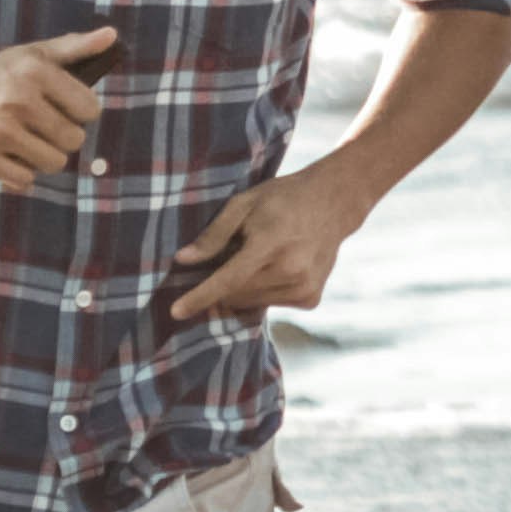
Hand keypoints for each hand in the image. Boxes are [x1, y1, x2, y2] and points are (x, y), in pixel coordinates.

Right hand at [0, 27, 112, 191]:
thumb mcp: (32, 56)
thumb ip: (75, 47)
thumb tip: (113, 36)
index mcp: (34, 72)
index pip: (90, 109)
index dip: (80, 113)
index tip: (62, 108)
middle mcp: (16, 100)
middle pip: (74, 140)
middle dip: (63, 138)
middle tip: (40, 128)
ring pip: (54, 163)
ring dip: (44, 158)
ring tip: (24, 142)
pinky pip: (25, 180)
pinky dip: (20, 174)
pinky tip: (6, 157)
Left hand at [166, 163, 366, 322]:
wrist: (334, 203)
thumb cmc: (283, 199)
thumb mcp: (244, 204)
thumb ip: (214, 235)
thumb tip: (182, 260)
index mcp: (271, 243)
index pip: (228, 279)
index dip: (199, 297)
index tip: (176, 312)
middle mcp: (291, 270)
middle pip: (236, 295)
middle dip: (221, 285)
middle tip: (229, 258)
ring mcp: (304, 287)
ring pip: (252, 303)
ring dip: (243, 288)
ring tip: (258, 258)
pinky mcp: (310, 299)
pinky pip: (271, 304)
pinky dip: (264, 291)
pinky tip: (276, 267)